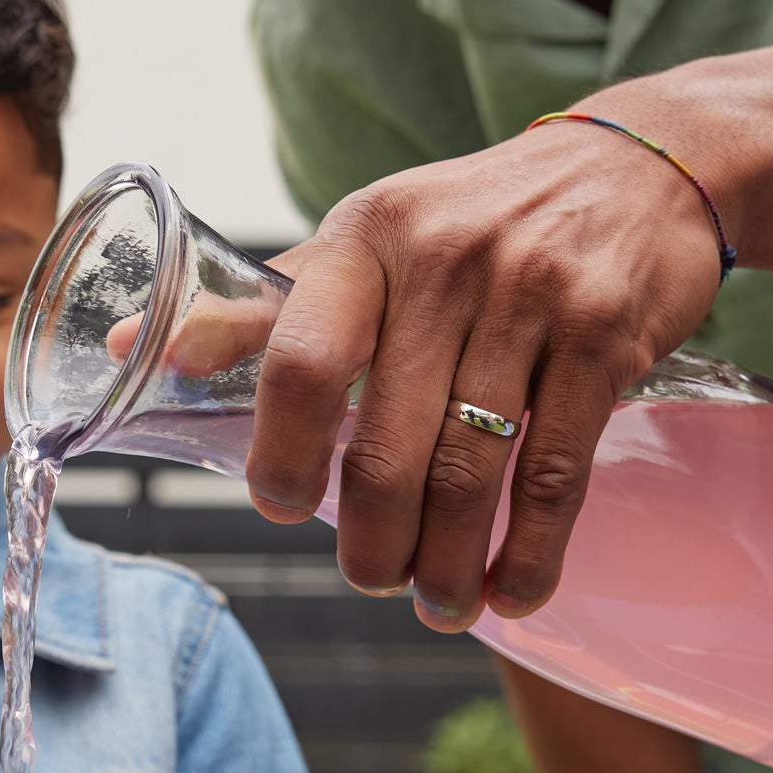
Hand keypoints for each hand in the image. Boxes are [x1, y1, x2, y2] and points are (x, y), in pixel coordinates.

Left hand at [246, 116, 721, 622]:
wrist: (640, 165)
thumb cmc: (471, 221)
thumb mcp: (362, 241)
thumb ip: (260, 308)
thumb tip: (132, 351)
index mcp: (364, 239)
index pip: (300, 361)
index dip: (280, 454)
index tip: (281, 508)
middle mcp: (445, 260)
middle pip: (388, 444)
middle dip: (374, 542)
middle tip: (372, 580)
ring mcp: (531, 296)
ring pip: (472, 471)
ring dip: (451, 564)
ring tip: (441, 607)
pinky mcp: (605, 334)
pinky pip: (557, 471)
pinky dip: (534, 551)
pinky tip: (515, 592)